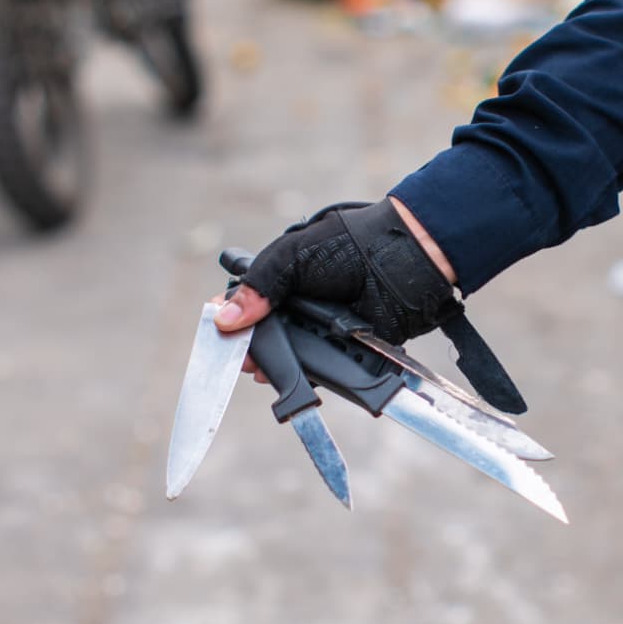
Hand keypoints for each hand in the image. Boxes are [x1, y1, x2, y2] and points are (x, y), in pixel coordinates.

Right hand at [211, 196, 461, 379]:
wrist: (401, 261)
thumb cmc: (350, 245)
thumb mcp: (292, 255)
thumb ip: (259, 284)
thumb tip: (224, 317)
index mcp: (289, 275)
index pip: (253, 300)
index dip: (236, 316)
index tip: (221, 331)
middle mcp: (304, 301)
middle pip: (268, 331)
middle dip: (252, 346)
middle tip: (240, 357)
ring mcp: (324, 325)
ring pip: (291, 351)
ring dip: (274, 363)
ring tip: (258, 371)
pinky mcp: (346, 346)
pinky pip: (321, 366)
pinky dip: (306, 375)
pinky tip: (289, 378)